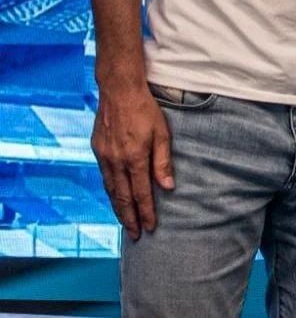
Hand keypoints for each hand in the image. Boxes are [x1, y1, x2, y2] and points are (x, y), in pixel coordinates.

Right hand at [91, 83, 174, 237]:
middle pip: (123, 197)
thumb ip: (163, 162)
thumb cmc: (146, 110)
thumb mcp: (162, 134)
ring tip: (126, 222)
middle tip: (136, 235)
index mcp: (135, 158)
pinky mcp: (98, 150)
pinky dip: (111, 192)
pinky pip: (105, 177)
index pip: (141, 193)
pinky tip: (116, 198)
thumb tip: (167, 187)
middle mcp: (116, 161)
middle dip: (130, 218)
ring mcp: (104, 157)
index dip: (146, 212)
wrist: (119, 91)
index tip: (150, 227)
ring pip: (111, 190)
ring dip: (118, 208)